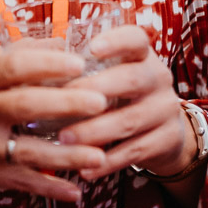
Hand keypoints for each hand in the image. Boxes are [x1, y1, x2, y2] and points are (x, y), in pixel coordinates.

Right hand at [0, 46, 109, 202]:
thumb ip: (15, 56)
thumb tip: (61, 42)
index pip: (14, 66)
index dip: (48, 64)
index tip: (79, 64)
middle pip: (25, 105)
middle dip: (66, 105)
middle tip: (101, 102)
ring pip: (27, 151)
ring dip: (67, 155)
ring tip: (100, 154)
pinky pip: (20, 182)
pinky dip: (49, 188)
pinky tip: (76, 190)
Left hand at [57, 25, 196, 181]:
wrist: (164, 131)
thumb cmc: (122, 96)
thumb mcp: (113, 75)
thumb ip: (84, 68)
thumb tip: (39, 61)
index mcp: (143, 55)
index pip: (136, 38)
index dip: (116, 41)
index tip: (92, 48)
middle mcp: (159, 77)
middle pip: (131, 79)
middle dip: (94, 91)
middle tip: (62, 102)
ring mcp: (166, 109)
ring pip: (130, 120)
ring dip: (94, 131)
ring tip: (65, 140)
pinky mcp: (168, 139)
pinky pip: (136, 151)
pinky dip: (108, 162)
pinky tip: (85, 168)